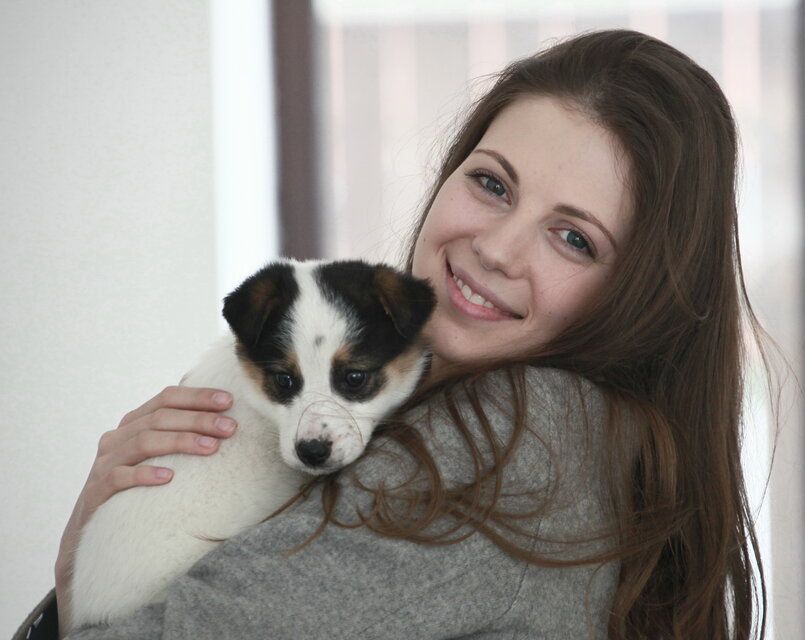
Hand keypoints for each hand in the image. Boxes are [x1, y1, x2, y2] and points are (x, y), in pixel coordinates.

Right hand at [54, 385, 237, 633]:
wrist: (94, 530)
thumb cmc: (140, 488)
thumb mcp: (159, 456)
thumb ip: (181, 433)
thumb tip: (226, 412)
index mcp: (135, 422)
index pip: (167, 398)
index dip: (198, 396)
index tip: (229, 401)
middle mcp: (119, 437)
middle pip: (160, 417)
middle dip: (198, 419)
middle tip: (230, 428)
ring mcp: (106, 462)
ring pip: (144, 442)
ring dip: (180, 442)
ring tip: (211, 448)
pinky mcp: (97, 490)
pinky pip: (120, 477)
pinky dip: (145, 474)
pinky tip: (169, 478)